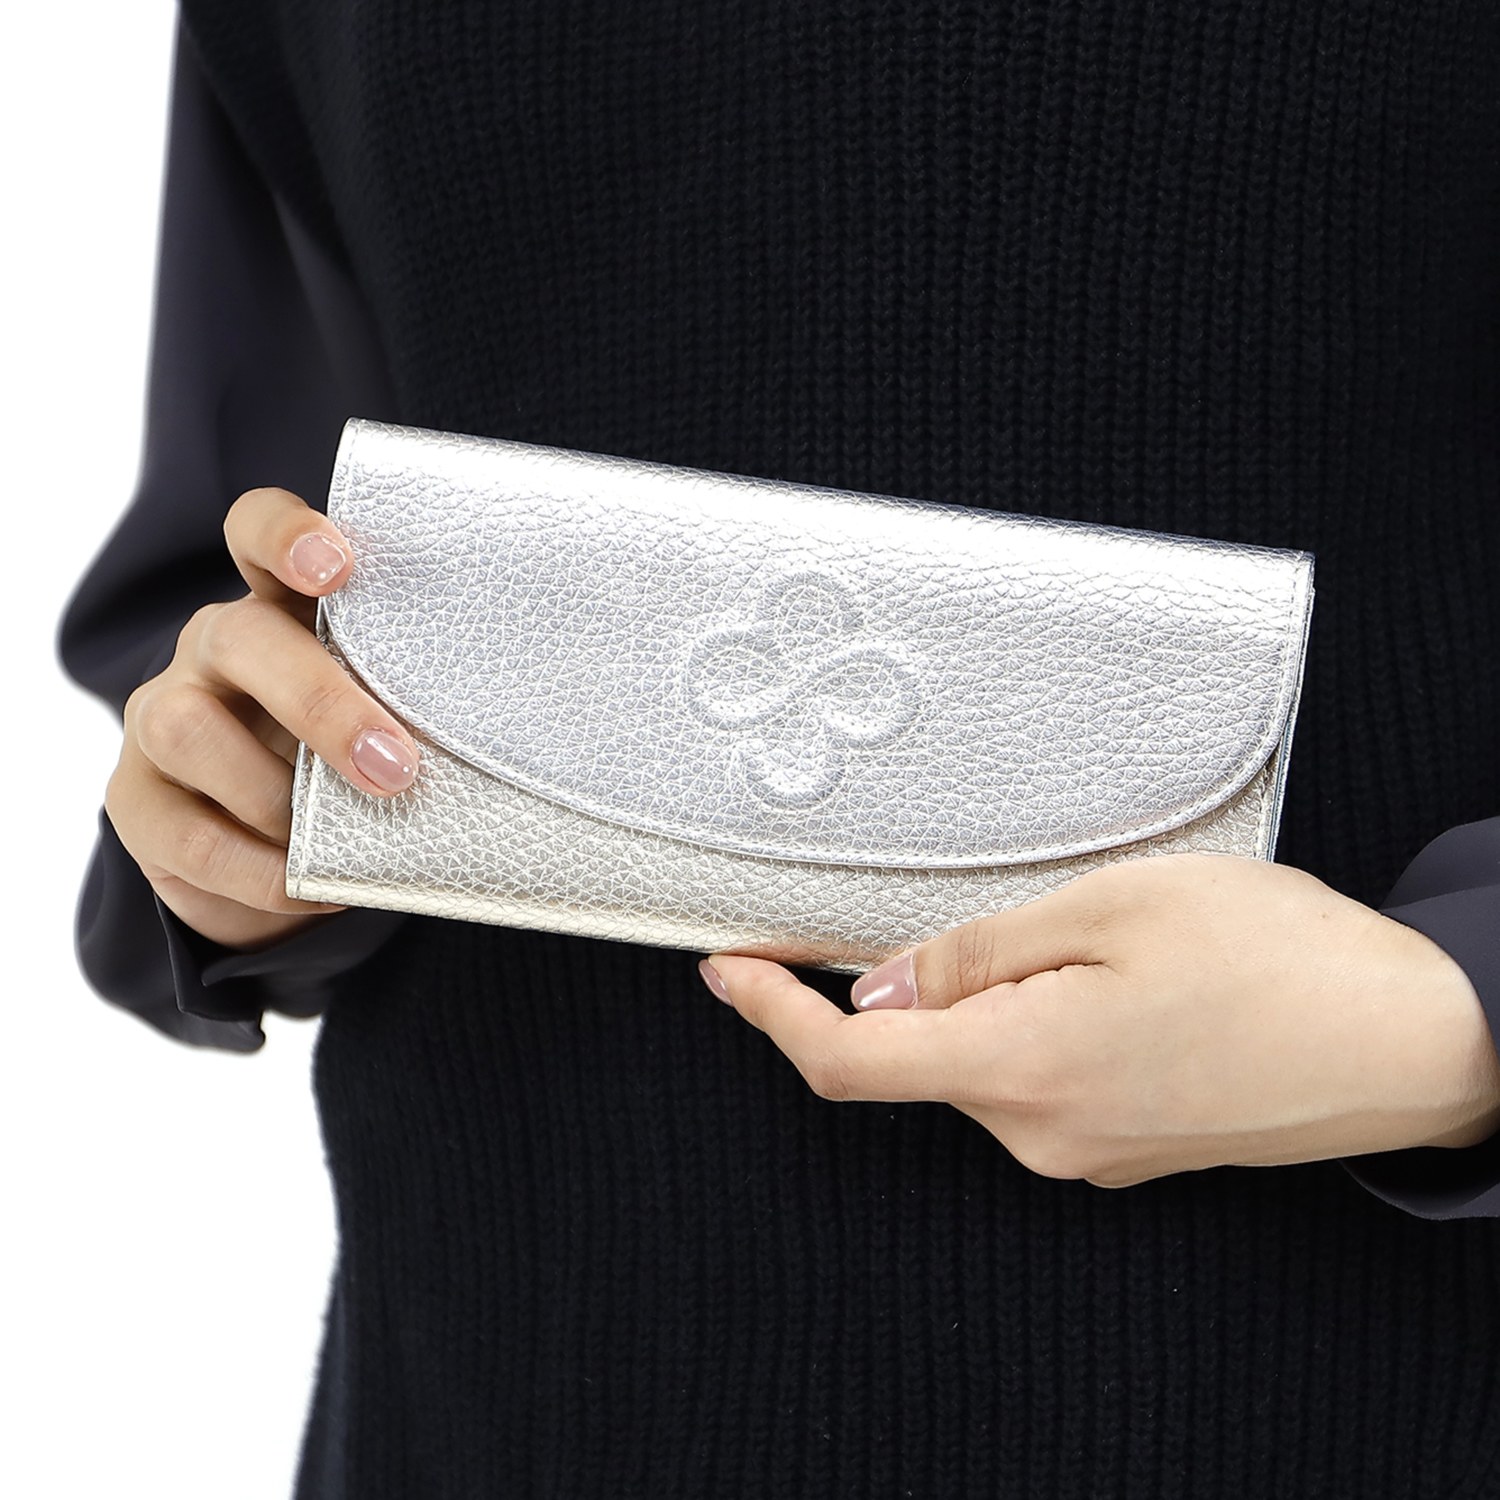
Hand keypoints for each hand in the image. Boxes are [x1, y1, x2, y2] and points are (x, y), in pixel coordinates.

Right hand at [105, 487, 420, 949]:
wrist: (276, 861)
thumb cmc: (355, 767)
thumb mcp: (390, 722)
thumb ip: (418, 708)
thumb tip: (506, 741)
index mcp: (280, 608)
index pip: (258, 531)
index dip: (288, 535)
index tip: (338, 564)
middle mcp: (214, 648)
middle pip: (241, 639)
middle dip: (321, 703)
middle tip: (395, 768)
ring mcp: (160, 718)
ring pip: (188, 729)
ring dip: (278, 794)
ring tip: (347, 839)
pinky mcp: (136, 802)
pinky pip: (185, 833)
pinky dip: (257, 871)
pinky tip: (309, 886)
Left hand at [700, 854, 1499, 1186]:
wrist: (1414, 1041)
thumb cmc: (1278, 959)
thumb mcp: (1109, 907)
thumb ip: (977, 952)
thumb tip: (882, 983)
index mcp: (1021, 1068)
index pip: (849, 1062)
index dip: (771, 1017)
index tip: (729, 971)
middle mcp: (1041, 1132)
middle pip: (922, 1052)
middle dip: (920, 977)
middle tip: (997, 904)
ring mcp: (1085, 1150)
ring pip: (985, 1061)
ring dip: (997, 996)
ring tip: (1098, 936)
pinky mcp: (1123, 1147)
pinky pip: (1041, 1079)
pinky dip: (1038, 1025)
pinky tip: (1118, 980)